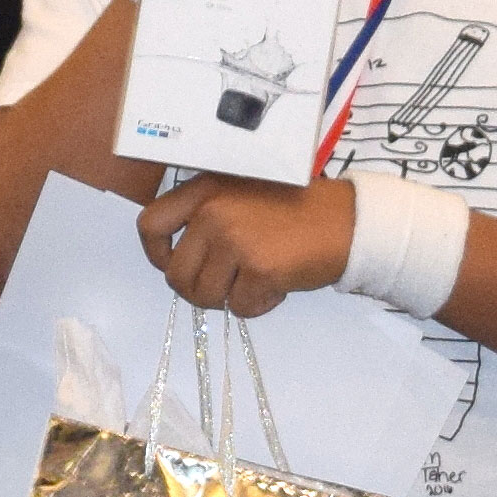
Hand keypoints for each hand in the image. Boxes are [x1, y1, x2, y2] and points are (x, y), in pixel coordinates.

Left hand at [133, 172, 359, 320]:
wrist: (346, 220)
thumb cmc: (296, 208)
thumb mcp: (242, 192)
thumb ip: (208, 213)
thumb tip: (177, 257)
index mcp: (205, 188)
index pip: (150, 224)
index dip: (158, 254)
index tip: (177, 263)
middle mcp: (214, 211)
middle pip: (176, 274)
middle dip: (199, 288)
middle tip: (228, 283)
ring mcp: (235, 239)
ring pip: (203, 296)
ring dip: (229, 297)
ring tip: (256, 278)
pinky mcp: (258, 268)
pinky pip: (239, 307)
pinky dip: (257, 304)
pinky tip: (278, 283)